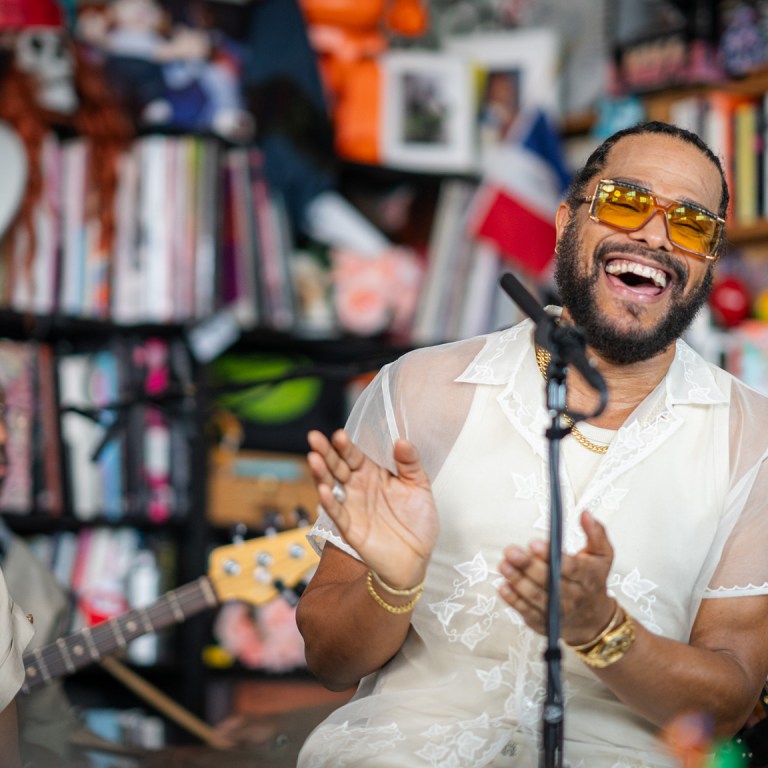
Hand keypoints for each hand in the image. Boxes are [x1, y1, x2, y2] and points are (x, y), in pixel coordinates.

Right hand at [307, 429, 438, 589]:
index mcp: (372, 474)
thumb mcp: (419, 486)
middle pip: (337, 466)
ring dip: (321, 473)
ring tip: (314, 458)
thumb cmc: (417, 521)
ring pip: (331, 486)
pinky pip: (337, 513)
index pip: (353, 455)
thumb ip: (410, 463)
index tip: (339, 435)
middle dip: (325, 452)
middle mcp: (357, 488)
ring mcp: (351, 507)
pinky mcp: (350, 528)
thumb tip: (402, 441)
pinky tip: (324, 490)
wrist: (417, 558)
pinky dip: (329, 502)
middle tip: (315, 438)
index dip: (345, 446)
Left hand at [498, 510, 615, 644]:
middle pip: (550, 582)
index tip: (534, 543)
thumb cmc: (593, 581)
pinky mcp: (545, 622)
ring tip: (504, 565)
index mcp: (587, 577)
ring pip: (536, 597)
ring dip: (518, 582)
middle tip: (511, 552)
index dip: (550, 556)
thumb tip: (585, 514)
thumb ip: (596, 533)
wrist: (593, 619)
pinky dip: (514, 602)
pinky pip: (528, 612)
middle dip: (529, 566)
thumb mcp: (603, 555)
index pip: (570, 567)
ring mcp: (559, 612)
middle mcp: (574, 596)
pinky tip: (504, 588)